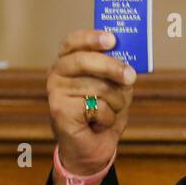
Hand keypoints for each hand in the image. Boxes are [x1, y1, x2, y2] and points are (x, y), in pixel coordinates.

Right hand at [46, 29, 136, 174]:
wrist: (93, 147)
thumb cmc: (104, 111)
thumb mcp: (116, 87)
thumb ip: (118, 71)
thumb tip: (128, 63)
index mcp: (69, 61)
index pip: (74, 41)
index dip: (92, 38)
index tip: (112, 39)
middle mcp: (57, 73)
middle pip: (85, 61)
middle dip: (112, 67)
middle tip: (130, 76)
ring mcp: (55, 91)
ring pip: (97, 87)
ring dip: (115, 102)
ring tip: (111, 110)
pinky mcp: (59, 110)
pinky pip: (97, 107)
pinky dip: (108, 117)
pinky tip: (98, 124)